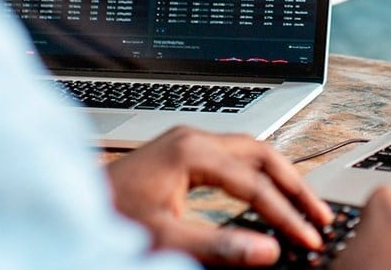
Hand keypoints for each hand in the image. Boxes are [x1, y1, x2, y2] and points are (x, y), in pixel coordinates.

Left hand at [105, 126, 333, 265]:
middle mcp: (193, 138)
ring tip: (304, 205)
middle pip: (263, 154)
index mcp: (192, 152)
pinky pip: (233, 157)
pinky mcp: (181, 153)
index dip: (286, 214)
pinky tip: (266, 193)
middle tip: (320, 216)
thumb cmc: (109, 216)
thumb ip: (219, 245)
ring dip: (279, 178)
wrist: (70, 204)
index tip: (308, 239)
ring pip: (251, 152)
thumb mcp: (166, 237)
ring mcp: (187, 142)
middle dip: (295, 186)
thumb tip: (267, 252)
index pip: (255, 184)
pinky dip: (258, 175)